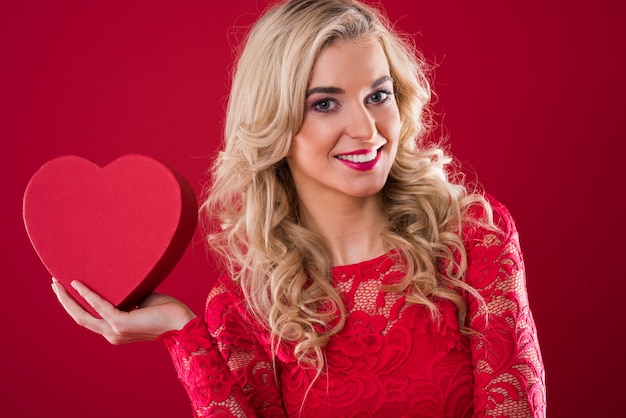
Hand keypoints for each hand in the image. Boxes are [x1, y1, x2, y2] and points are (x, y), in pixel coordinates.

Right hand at [51, 278, 196, 344]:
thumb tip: (118, 280)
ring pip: (82, 315)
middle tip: (53, 283)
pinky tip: (77, 283)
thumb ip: (127, 295)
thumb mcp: (141, 300)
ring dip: (68, 298)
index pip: (89, 318)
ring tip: (57, 282)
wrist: (182, 322)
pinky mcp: (120, 324)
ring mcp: (115, 331)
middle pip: (79, 318)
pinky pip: (98, 306)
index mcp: (116, 331)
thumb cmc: (166, 310)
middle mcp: (112, 334)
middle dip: (64, 301)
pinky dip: (87, 293)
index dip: (74, 305)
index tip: (64, 289)